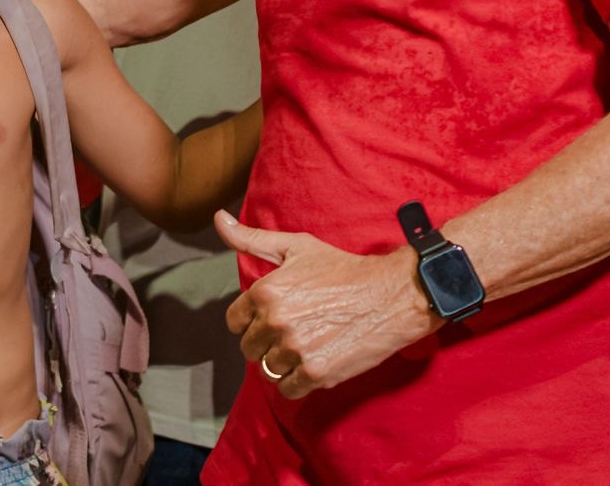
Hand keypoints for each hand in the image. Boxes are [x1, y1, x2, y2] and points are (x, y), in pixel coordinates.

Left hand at [216, 210, 436, 399]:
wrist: (390, 295)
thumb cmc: (342, 269)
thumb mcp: (296, 247)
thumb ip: (251, 239)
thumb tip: (219, 219)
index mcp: (265, 291)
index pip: (235, 321)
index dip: (252, 320)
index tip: (273, 317)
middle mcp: (276, 321)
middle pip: (249, 348)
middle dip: (266, 342)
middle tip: (293, 331)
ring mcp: (295, 349)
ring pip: (268, 370)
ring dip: (283, 363)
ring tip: (306, 345)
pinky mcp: (316, 373)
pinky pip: (287, 390)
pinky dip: (297, 382)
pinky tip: (313, 363)